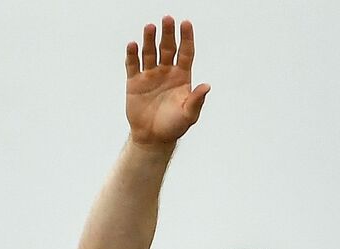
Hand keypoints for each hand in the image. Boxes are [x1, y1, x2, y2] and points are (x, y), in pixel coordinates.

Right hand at [126, 17, 210, 145]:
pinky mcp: (135, 81)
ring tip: (150, 27)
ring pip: (150, 52)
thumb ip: (196, 100)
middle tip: (167, 19)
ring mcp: (150, 74)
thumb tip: (207, 86)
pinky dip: (132, 54)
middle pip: (167, 47)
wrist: (153, 138)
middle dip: (167, 33)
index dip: (186, 38)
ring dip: (149, 39)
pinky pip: (133, 64)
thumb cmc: (173, 126)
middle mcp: (166, 71)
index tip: (186, 23)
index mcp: (181, 76)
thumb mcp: (188, 115)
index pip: (185, 52)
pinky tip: (133, 45)